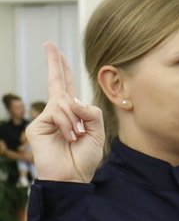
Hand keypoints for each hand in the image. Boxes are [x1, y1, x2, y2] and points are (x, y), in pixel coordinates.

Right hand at [27, 42, 103, 182]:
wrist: (72, 177)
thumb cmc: (85, 157)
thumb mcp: (97, 131)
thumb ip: (91, 111)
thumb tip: (72, 101)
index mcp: (73, 112)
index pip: (67, 86)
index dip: (63, 68)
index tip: (57, 51)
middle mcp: (58, 111)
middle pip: (56, 82)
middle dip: (54, 63)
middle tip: (49, 44)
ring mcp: (46, 118)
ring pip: (65, 103)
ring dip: (75, 120)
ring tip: (76, 136)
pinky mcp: (38, 125)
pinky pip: (58, 113)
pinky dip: (67, 124)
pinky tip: (69, 136)